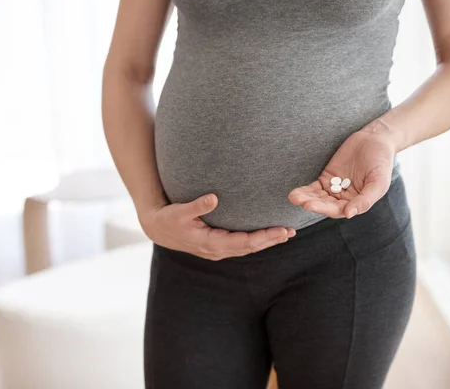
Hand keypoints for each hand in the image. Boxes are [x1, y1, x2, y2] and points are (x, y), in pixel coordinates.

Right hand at [139, 194, 295, 260]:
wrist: (158, 229)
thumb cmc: (169, 219)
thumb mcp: (179, 211)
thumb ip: (196, 206)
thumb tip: (213, 198)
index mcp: (210, 243)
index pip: (243, 243)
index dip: (263, 238)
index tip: (280, 231)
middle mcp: (216, 250)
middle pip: (250, 248)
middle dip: (270, 240)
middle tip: (290, 232)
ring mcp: (217, 250)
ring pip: (247, 248)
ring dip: (265, 241)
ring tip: (284, 234)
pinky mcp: (217, 246)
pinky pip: (241, 246)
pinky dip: (256, 241)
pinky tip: (266, 236)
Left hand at [288, 128, 396, 218]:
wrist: (375, 140)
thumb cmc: (381, 162)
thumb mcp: (378, 182)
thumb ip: (365, 199)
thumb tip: (348, 214)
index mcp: (358, 203)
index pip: (339, 210)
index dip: (325, 209)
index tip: (311, 206)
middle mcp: (345, 199)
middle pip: (326, 204)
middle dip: (313, 203)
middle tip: (302, 202)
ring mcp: (335, 189)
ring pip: (318, 197)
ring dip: (306, 198)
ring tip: (294, 197)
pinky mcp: (327, 178)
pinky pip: (314, 187)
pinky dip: (305, 190)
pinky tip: (295, 193)